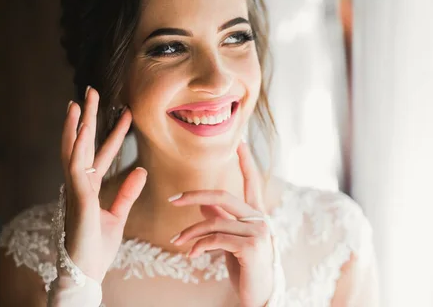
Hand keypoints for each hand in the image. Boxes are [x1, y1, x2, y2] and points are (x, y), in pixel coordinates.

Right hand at [60, 87, 146, 282]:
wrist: (87, 273)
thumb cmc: (97, 247)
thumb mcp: (118, 216)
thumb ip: (127, 193)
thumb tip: (141, 170)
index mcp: (89, 187)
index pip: (102, 153)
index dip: (113, 133)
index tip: (124, 112)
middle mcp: (79, 184)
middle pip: (83, 144)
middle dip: (88, 118)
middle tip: (92, 92)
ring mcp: (75, 189)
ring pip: (73, 150)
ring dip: (76, 125)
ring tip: (79, 100)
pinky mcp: (76, 197)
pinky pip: (75, 167)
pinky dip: (77, 147)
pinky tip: (80, 128)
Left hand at [168, 142, 273, 306]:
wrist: (259, 295)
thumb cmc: (245, 267)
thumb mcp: (231, 241)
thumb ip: (221, 219)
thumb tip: (203, 204)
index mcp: (256, 213)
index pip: (252, 181)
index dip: (246, 161)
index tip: (239, 141)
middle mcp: (260, 217)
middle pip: (223, 195)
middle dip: (194, 195)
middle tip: (172, 199)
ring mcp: (258, 230)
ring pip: (214, 221)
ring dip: (190, 232)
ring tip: (176, 242)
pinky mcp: (251, 246)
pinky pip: (216, 239)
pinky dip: (200, 245)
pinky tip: (192, 254)